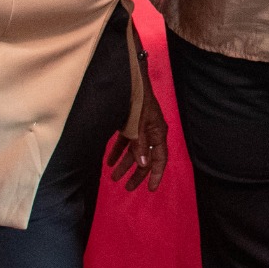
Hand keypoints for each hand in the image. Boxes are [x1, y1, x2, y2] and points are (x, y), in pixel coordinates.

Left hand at [106, 73, 167, 192]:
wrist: (130, 78)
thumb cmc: (138, 99)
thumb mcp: (138, 123)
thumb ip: (140, 144)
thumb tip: (143, 164)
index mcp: (158, 132)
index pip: (160, 158)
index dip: (156, 174)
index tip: (150, 189)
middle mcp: (151, 132)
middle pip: (146, 158)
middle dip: (136, 173)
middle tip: (127, 187)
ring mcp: (140, 128)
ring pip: (134, 151)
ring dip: (124, 164)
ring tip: (113, 177)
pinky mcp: (129, 123)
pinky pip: (125, 141)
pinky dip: (117, 151)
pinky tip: (108, 160)